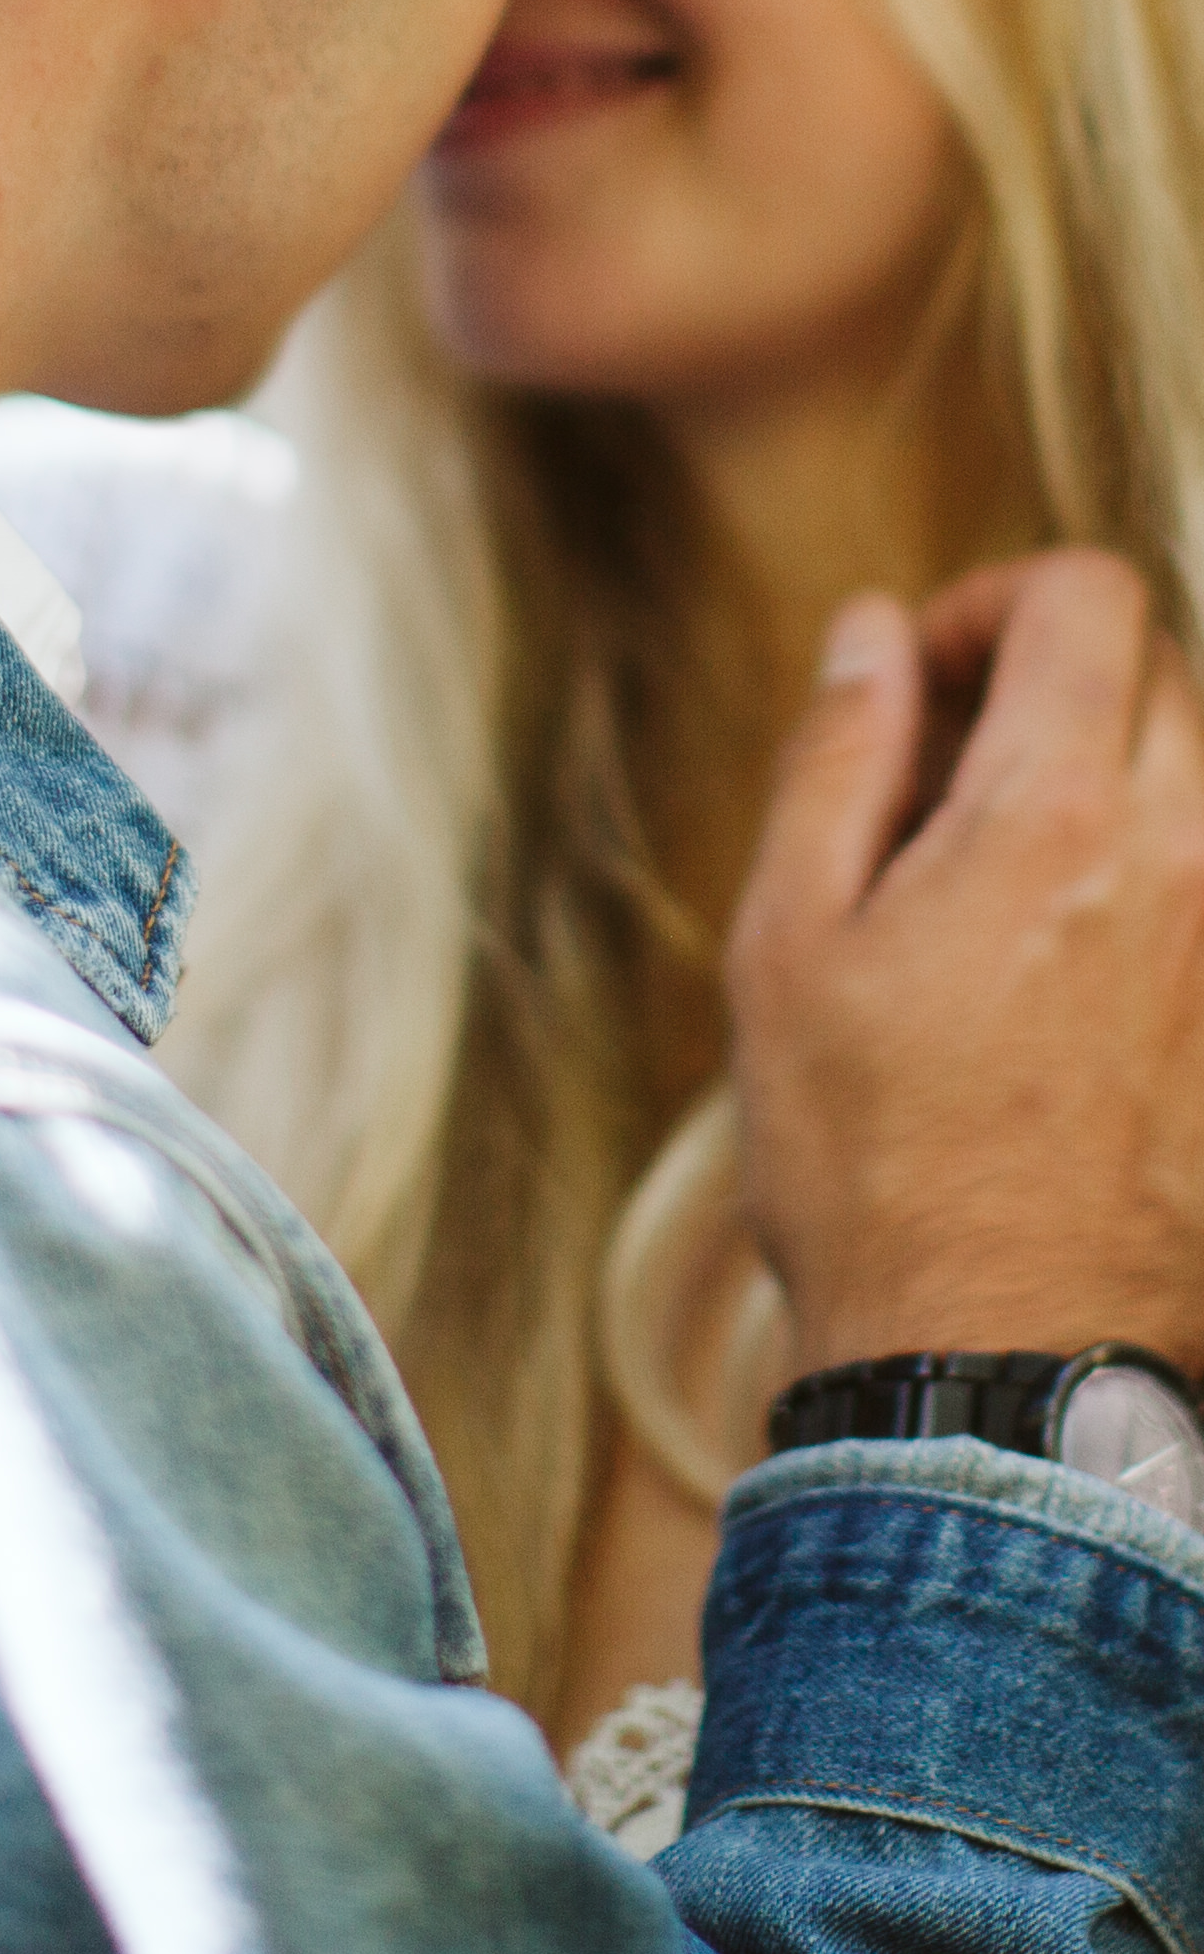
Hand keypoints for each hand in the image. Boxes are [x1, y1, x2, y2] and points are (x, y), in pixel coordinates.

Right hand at [729, 553, 1203, 1376]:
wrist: (999, 1356)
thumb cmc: (869, 1160)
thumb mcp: (790, 940)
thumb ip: (837, 757)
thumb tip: (872, 633)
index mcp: (1054, 815)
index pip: (1089, 598)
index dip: (995, 601)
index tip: (928, 676)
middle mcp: (1184, 858)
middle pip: (1166, 668)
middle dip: (1059, 677)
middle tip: (954, 770)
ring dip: (1117, 772)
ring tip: (1014, 866)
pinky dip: (1155, 872)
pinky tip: (1072, 958)